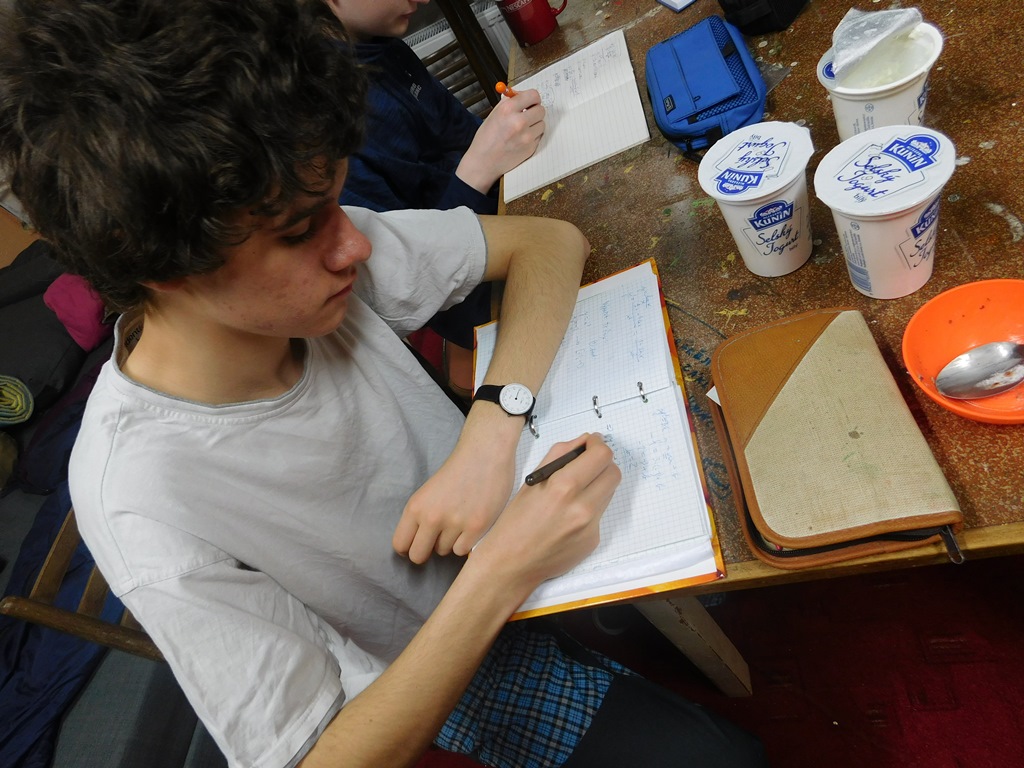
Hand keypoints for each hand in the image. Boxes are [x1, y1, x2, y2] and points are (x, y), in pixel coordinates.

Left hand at [393, 428, 516, 563]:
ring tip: (459, 522)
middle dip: (425, 552)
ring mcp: (454, 523)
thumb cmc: (458, 470)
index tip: (417, 544)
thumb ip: (420, 516)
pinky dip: (465, 542)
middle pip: (418, 556)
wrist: (485, 453)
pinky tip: (470, 526)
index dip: (408, 548)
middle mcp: (431, 517)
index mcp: (415, 506)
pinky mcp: (476, 527)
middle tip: (436, 541)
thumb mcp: (428, 491)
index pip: (400, 544)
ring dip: (449, 542)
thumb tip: (417, 544)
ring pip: (444, 552)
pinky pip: (462, 551)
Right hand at [456, 88, 544, 193]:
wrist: (483, 162)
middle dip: (535, 111)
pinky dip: (532, 136)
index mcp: (507, 110)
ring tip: (522, 129)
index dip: (532, 98)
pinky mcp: (530, 148)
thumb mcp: (494, 114)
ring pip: (542, 123)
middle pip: (541, 109)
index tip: (530, 101)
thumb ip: (509, 103)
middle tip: (527, 114)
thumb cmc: (486, 139)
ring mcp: (526, 137)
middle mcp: (518, 122)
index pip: (533, 95)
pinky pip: (539, 136)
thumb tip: (522, 95)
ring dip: (535, 124)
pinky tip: (521, 139)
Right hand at [473, 433, 620, 588]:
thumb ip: (560, 455)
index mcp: (563, 487)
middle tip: (588, 464)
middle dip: (603, 464)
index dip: (599, 445)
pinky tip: (568, 517)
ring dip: (597, 485)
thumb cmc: (515, 522)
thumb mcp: (532, 481)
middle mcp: (582, 507)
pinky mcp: (593, 540)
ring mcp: (590, 527)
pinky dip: (589, 508)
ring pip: (609, 493)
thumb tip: (585, 441)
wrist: (512, 564)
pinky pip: (600, 514)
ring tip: (575, 491)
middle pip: (614, 473)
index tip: (592, 444)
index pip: (601, 456)